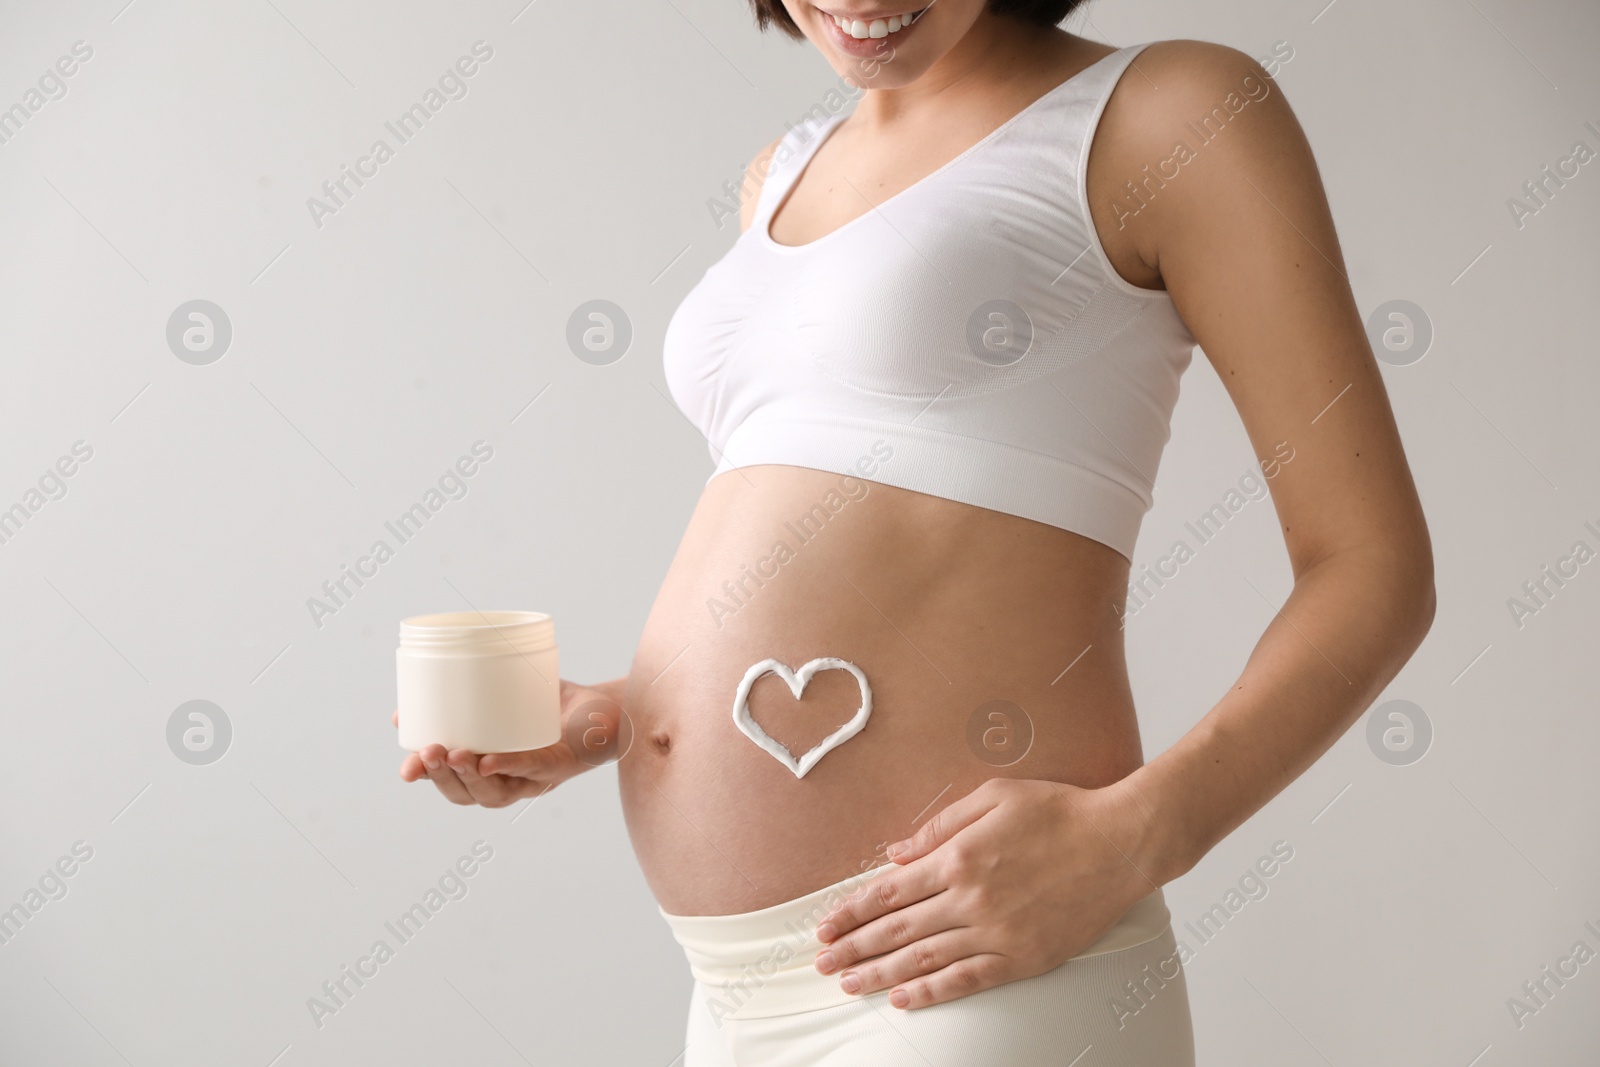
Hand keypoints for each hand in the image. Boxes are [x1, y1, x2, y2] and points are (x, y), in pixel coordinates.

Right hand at [397, 679, 626, 807]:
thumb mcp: (502, 702)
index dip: (428, 780)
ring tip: (454, 754)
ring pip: (497, 792)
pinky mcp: (564, 765)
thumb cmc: (551, 707)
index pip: (454, 786)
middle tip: (426, 754)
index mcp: (495, 773)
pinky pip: (535, 769)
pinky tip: (490, 760)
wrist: (607, 706)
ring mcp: (539, 778)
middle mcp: (515, 783)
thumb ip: (463, 700)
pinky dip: (511, 765)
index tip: (405, 770)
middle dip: (443, 778)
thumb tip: (406, 705)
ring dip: (471, 777)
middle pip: (470, 795)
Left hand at [813, 777, 1160, 1008]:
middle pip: (898, 929)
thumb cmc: (1058, 810)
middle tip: (821, 964)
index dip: (853, 911)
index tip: (825, 927)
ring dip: (881, 974)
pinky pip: (968, 979)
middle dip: (855, 948)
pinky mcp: (1024, 957)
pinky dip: (932, 993)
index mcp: (959, 857)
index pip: (890, 891)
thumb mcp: (993, 797)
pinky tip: (903, 999)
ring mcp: (998, 932)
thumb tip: (896, 854)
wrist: (1120, 842)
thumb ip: (939, 826)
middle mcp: (972, 899)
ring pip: (925, 960)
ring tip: (848, 985)